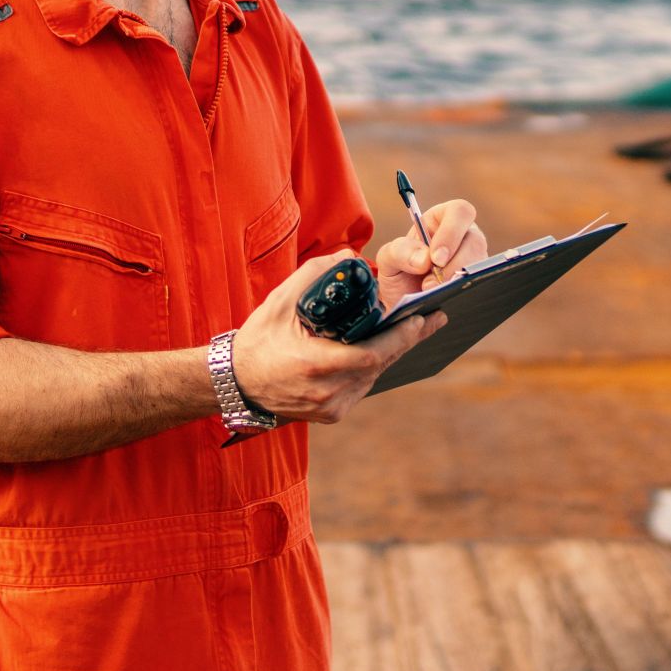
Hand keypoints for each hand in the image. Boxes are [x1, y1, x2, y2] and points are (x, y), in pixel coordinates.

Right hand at [232, 250, 446, 424]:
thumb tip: (347, 257)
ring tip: (411, 330)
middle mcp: (328, 392)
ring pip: (374, 377)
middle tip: (432, 320)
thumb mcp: (280, 302)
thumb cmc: (258, 341)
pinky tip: (381, 349)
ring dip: (391, 353)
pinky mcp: (332, 413)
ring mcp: (332, 407)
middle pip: (381, 365)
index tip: (421, 318)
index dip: (401, 337)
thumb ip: (314, 275)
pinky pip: (362, 387)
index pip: (374, 354)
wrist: (238, 383)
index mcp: (317, 365)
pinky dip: (373, 367)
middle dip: (407, 340)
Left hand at [374, 198, 485, 311]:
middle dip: (453, 265)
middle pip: (475, 241)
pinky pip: (480, 286)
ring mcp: (474, 261)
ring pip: (481, 266)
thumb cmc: (398, 272)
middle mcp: (464, 237)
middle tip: (429, 284)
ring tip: (431, 292)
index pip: (460, 212)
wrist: (402, 303)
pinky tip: (445, 300)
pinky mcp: (478, 282)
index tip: (436, 258)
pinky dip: (463, 294)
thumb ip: (399, 251)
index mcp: (443, 220)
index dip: (451, 233)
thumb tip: (424, 258)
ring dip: (456, 281)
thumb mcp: (388, 259)